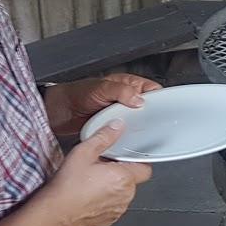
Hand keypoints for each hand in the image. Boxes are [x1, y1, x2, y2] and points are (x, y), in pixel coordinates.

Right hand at [42, 121, 151, 225]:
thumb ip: (104, 137)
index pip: (145, 168)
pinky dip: (106, 201)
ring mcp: (118, 210)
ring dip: (113, 187)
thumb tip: (117, 126)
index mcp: (124, 177)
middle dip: (120, 173)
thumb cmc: (69, 185)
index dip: (136, 161)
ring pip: (123, 194)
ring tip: (93, 182)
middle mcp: (126, 195)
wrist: (56, 213)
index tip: (124, 157)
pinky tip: (90, 195)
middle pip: (132, 180)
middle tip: (101, 168)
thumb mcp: (84, 152)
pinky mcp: (109, 220)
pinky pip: (114, 206)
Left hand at [45, 73, 161, 133]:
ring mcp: (120, 114)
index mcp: (127, 84)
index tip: (165, 107)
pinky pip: (127, 132)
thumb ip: (120, 91)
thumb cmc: (77, 93)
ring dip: (140, 128)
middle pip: (148, 108)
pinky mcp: (114, 128)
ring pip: (138, 122)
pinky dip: (129, 136)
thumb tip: (139, 99)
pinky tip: (130, 140)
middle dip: (152, 116)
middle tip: (155, 124)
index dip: (159, 97)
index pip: (151, 89)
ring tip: (144, 133)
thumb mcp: (101, 88)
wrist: (59, 112)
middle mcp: (126, 99)